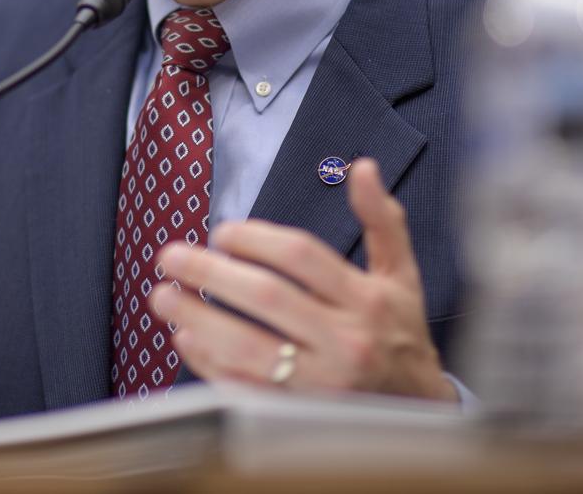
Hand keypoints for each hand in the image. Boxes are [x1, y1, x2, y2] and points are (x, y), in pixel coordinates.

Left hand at [151, 158, 456, 401]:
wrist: (419, 411)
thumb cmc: (399, 333)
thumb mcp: (402, 275)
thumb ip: (381, 220)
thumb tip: (362, 167)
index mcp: (366, 300)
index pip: (301, 258)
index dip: (256, 239)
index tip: (223, 233)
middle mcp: (345, 341)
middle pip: (267, 297)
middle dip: (212, 273)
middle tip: (172, 256)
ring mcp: (321, 384)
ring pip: (249, 347)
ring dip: (198, 318)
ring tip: (163, 295)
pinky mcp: (299, 415)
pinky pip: (245, 389)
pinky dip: (210, 364)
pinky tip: (185, 339)